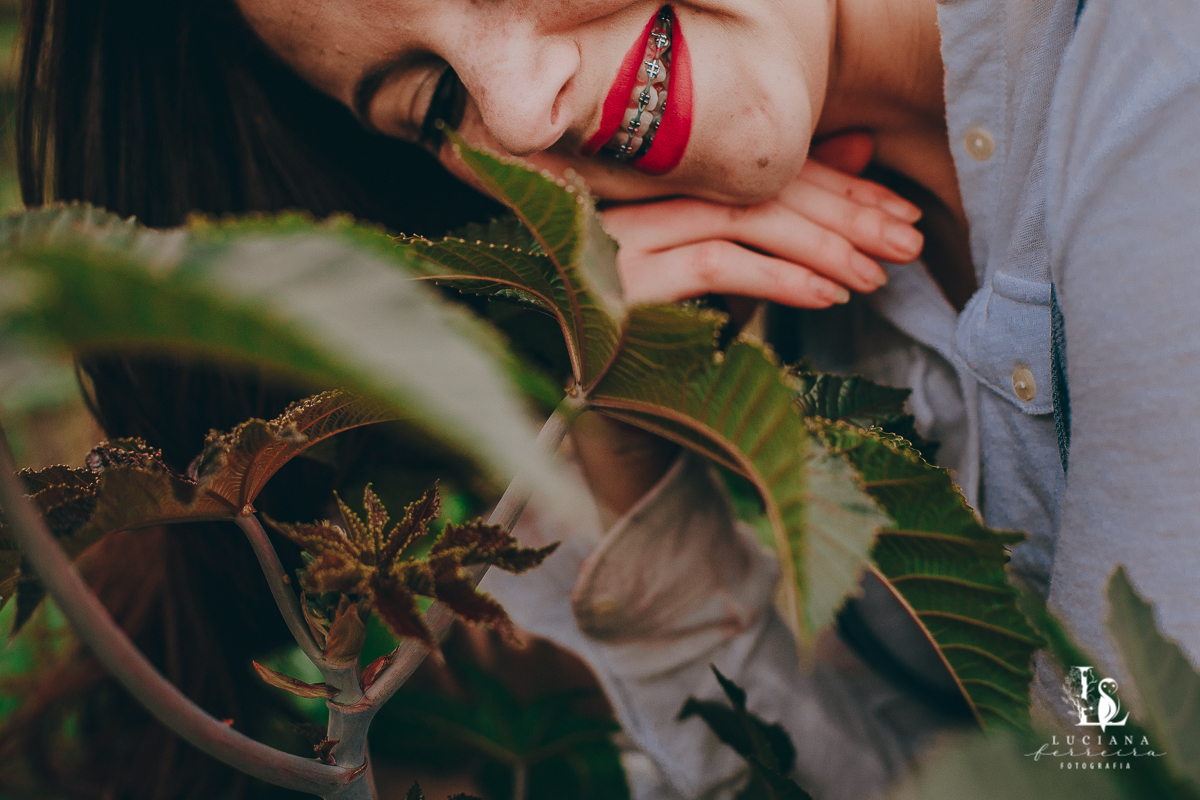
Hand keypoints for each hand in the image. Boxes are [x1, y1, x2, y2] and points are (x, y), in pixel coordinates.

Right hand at [600, 132, 922, 308]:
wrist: (610, 410)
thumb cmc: (675, 333)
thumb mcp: (742, 269)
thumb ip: (789, 212)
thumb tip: (860, 148)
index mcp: (671, 184)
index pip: (765, 170)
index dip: (840, 184)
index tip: (900, 211)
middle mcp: (643, 198)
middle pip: (757, 189)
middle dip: (843, 213)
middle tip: (907, 241)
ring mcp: (628, 238)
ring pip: (740, 220)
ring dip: (819, 246)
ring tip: (874, 277)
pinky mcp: (626, 284)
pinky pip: (715, 265)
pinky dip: (778, 277)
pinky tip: (826, 296)